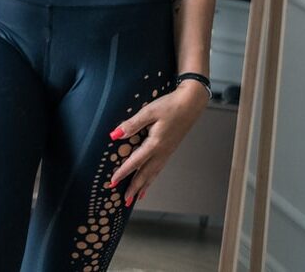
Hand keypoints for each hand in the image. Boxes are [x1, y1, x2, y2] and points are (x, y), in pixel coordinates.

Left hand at [104, 81, 208, 205]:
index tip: (113, 182)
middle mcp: (162, 151)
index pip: (135, 162)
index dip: (123, 173)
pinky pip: (159, 168)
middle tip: (125, 200)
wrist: (191, 104)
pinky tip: (149, 179)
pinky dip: (152, 177)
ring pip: (154, 173)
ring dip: (144, 186)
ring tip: (137, 198)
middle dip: (134, 188)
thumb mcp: (148, 111)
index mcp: (155, 143)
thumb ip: (132, 124)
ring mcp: (167, 152)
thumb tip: (116, 135)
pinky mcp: (170, 149)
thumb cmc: (170, 105)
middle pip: (146, 174)